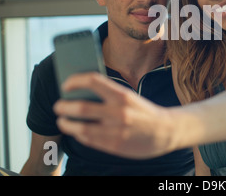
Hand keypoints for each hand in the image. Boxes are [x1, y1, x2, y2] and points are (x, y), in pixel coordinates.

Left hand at [53, 72, 175, 158]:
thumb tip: (80, 95)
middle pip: (81, 107)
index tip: (65, 85)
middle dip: (64, 106)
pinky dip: (79, 135)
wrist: (166, 131)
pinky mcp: (115, 145)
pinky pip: (89, 140)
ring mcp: (116, 130)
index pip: (92, 81)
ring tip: (63, 121)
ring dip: (67, 123)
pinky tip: (77, 132)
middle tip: (58, 106)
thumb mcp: (130, 98)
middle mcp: (118, 111)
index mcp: (122, 95)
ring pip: (81, 127)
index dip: (75, 81)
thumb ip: (109, 96)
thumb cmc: (144, 112)